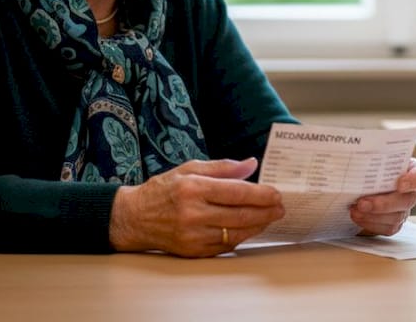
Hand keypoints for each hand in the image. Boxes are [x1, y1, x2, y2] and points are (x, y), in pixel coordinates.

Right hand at [109, 158, 283, 256]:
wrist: (134, 218)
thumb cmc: (164, 190)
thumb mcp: (190, 168)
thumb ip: (223, 167)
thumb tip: (251, 164)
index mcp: (193, 188)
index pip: (236, 192)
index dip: (261, 194)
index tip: (277, 193)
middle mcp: (192, 213)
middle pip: (240, 215)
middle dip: (266, 212)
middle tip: (281, 208)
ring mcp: (192, 235)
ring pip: (236, 233)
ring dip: (258, 226)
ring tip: (270, 217)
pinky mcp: (192, 251)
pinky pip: (225, 245)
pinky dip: (241, 236)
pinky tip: (250, 228)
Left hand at [350, 157, 415, 235]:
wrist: (359, 183)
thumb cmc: (366, 165)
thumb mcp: (368, 156)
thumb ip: (364, 155)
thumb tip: (342, 152)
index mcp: (410, 169)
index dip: (414, 180)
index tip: (400, 184)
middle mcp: (410, 190)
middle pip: (408, 200)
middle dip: (384, 204)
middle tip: (362, 203)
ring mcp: (403, 208)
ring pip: (397, 216)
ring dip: (374, 216)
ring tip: (354, 210)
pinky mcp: (394, 222)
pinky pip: (388, 228)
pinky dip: (371, 224)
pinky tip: (357, 216)